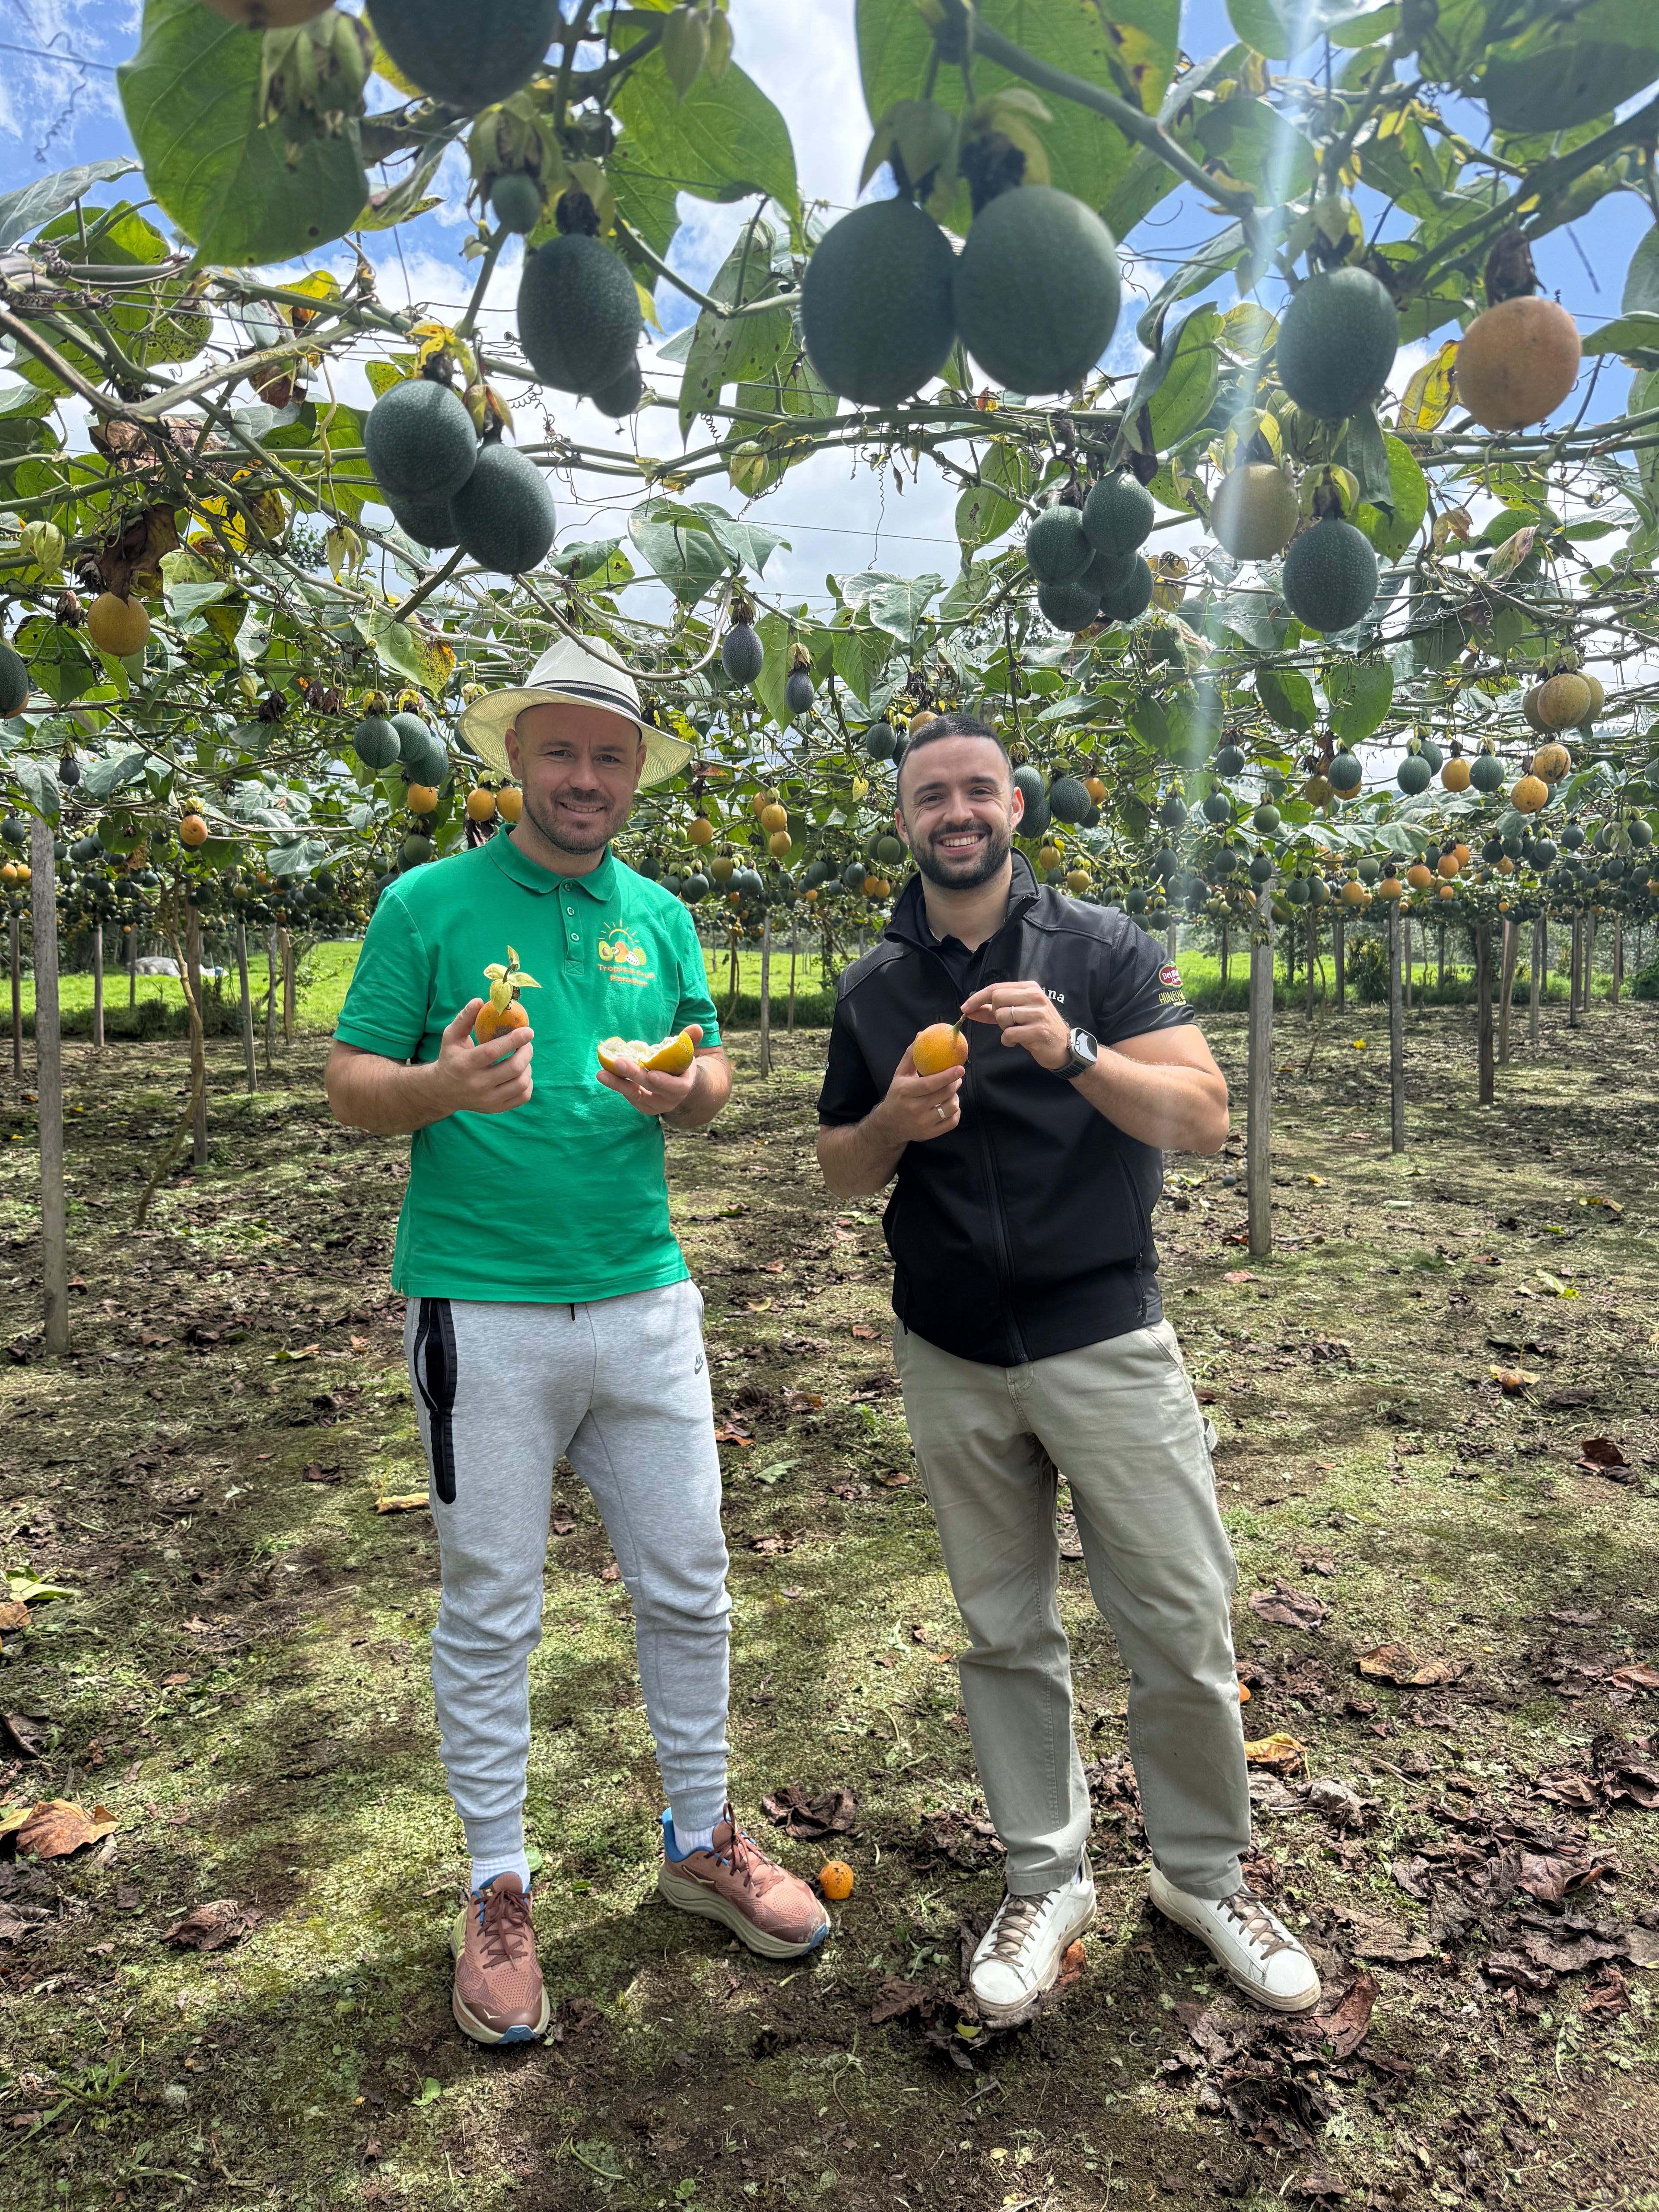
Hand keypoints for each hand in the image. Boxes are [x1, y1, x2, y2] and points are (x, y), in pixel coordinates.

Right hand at [434, 999, 534, 1115]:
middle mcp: (476, 1085)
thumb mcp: (451, 1037)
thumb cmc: (450, 1057)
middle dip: (526, 1051)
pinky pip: (523, 1096)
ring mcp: (487, 1100)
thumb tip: (480, 1001)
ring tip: (522, 1056)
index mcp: (464, 1065)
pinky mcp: (495, 1108)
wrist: (442, 1091)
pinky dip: (527, 1082)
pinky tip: (521, 1073)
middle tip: (527, 1042)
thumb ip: (465, 1018)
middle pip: (513, 1068)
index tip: (528, 1031)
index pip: (493, 1052)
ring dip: (528, 1066)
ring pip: (521, 1083)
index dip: (514, 1040)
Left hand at [598, 1024, 704, 1117]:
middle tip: (617, 1062)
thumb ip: (689, 1041)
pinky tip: (605, 1074)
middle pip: (650, 1088)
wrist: (677, 1087)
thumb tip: (696, 1027)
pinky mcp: (641, 1105)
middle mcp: (669, 1099)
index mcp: (683, 1086)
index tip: (652, 1074)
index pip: (675, 1087)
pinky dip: (617, 1085)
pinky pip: (628, 1095)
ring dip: (617, 1084)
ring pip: (634, 1095)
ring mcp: (654, 1105)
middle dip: (633, 1075)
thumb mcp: (687, 1053)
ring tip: (601, 1074)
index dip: (665, 1081)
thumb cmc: (681, 1065)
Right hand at [876, 1043, 963, 1142]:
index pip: (930, 1084)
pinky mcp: (930, 1134)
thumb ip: (911, 1055)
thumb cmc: (898, 1095)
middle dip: (955, 1083)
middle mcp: (913, 1109)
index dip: (947, 1076)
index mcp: (906, 1091)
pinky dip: (955, 1112)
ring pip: (950, 1108)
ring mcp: (922, 1123)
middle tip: (957, 1076)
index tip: (960, 1068)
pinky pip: (952, 1121)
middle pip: (943, 1095)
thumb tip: (921, 1035)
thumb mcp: (900, 1075)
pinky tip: (949, 1105)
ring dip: (955, 1097)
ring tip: (950, 1092)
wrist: (889, 1125)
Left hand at [959, 981, 1071, 1070]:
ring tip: (1016, 1032)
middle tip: (1007, 1023)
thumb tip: (969, 1009)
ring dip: (1004, 1028)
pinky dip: (1008, 1040)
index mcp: (1030, 988)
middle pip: (997, 998)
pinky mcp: (1038, 1030)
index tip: (965, 1008)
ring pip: (1002, 1016)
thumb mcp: (1018, 1014)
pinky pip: (1009, 1033)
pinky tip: (1018, 1041)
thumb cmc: (1037, 1028)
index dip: (977, 998)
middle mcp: (1035, 996)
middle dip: (995, 1014)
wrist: (1063, 1047)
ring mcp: (1038, 1013)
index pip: (996, 987)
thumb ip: (993, 1010)